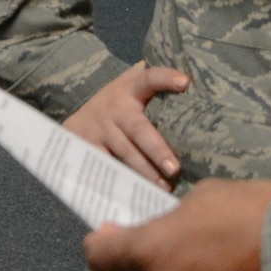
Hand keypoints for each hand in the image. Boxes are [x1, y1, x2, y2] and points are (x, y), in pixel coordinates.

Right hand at [64, 62, 190, 186]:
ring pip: (126, 153)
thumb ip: (157, 84)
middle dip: (157, 150)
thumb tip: (195, 83)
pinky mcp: (90, 148)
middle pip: (139, 129)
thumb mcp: (132, 86)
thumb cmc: (118, 101)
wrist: (75, 112)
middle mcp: (116, 108)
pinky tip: (138, 192)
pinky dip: (123, 181)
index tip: (185, 82)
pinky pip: (109, 167)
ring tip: (165, 186)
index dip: (166, 78)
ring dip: (146, 172)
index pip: (150, 77)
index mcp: (131, 88)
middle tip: (175, 168)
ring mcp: (102, 129)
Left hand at [84, 178, 270, 270]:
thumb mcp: (200, 199)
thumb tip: (147, 233)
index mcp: (150, 250)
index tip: (106, 236)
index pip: (99, 256)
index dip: (100, 243)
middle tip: (127, 249)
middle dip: (118, 264)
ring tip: (164, 257)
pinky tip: (186, 266)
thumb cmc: (248, 210)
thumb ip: (163, 220)